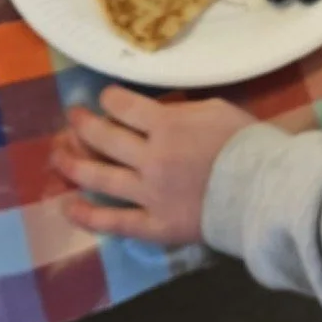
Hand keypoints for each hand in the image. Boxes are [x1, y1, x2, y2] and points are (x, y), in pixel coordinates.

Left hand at [52, 86, 254, 245]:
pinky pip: (115, 221)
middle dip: (84, 125)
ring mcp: (148, 193)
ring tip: (57, 156)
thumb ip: (183, 111)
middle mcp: (150, 157)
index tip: (104, 98)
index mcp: (166, 126)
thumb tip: (158, 113)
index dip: (110, 99)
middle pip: (105, 138)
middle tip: (73, 118)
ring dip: (74, 164)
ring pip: (100, 177)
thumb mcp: (217, 110)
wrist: (264, 189)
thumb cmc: (247, 144)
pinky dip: (89, 215)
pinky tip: (68, 206)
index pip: (125, 107)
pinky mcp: (154, 224)